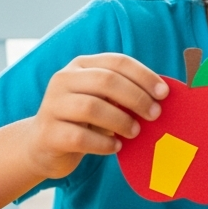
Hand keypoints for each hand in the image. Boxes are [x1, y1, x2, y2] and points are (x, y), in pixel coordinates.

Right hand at [22, 54, 167, 180]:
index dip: (144, 76)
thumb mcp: (102, 100)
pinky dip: (103, 143)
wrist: (44, 145)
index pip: (117, 61)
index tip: (164, 94)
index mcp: (81, 65)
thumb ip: (124, 93)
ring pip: (91, 107)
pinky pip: (80, 137)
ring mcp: (52, 106)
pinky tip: (116, 147)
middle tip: (155, 114)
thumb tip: (161, 97)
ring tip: (135, 132)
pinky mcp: (48, 133)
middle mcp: (63, 80)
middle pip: (106, 81)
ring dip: (120, 120)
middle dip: (136, 97)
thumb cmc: (83, 120)